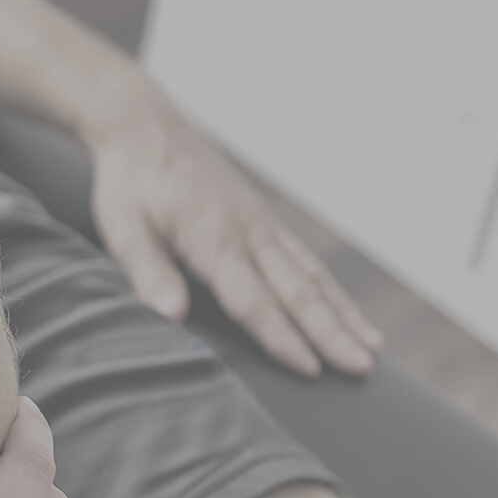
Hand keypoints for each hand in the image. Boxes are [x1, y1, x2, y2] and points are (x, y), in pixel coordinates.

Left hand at [87, 85, 380, 376]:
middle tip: (362, 369)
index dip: (281, 337)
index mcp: (213, 240)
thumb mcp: (124, 228)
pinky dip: (330, 290)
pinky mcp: (263, 220)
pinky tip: (346, 311)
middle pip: (297, 291)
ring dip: (343, 314)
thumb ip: (149, 272)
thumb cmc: (130, 184)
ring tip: (373, 348)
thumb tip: (170, 316)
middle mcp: (248, 233)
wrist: (146, 128)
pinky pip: (305, 259)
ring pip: (311, 275)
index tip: (310, 369)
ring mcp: (261, 225)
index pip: (252, 300)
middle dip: (332, 333)